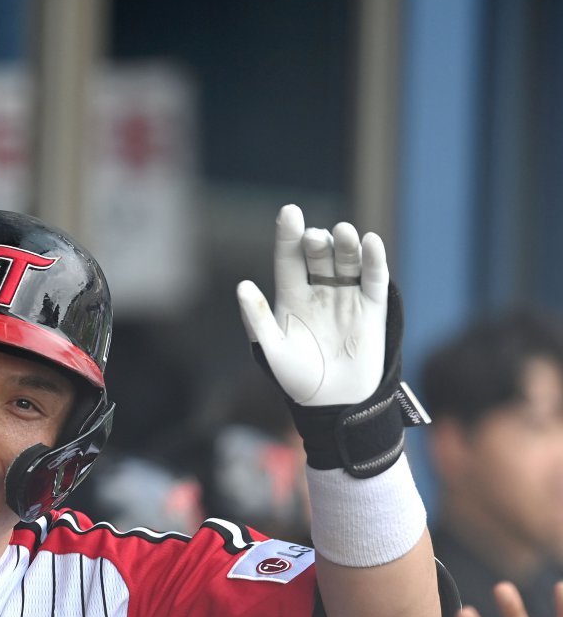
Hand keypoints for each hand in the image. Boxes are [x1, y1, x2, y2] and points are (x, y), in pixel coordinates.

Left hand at [237, 204, 387, 405]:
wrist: (333, 404)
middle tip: (314, 237)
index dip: (287, 235)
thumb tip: (242, 285)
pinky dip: (374, 259)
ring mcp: (346, 296)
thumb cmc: (296, 379)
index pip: (288, 258)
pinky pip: (374, 277)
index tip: (289, 212)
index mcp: (290, 296)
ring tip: (341, 233)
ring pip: (346, 260)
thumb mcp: (272, 349)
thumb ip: (257, 319)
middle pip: (317, 255)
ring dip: (345, 244)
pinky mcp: (372, 307)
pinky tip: (370, 242)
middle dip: (316, 242)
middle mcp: (319, 290)